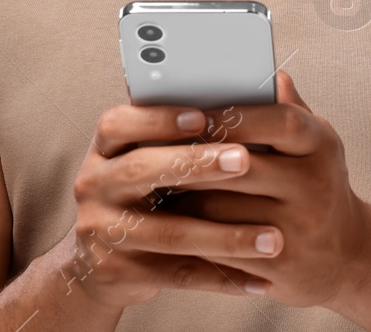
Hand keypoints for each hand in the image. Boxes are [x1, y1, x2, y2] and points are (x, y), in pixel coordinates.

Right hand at [62, 104, 279, 306]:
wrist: (103, 262)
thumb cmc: (149, 192)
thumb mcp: (154, 157)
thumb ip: (191, 130)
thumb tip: (264, 90)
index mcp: (106, 148)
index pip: (119, 123)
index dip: (159, 118)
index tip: (202, 116)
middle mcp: (96, 185)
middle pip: (142, 170)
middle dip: (198, 164)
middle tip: (246, 161)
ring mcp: (102, 231)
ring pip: (170, 232)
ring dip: (227, 236)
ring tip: (273, 238)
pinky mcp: (119, 272)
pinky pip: (179, 274)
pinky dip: (224, 278)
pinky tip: (261, 280)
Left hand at [167, 71, 370, 310]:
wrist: (346, 256)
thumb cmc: (319, 188)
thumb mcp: (313, 145)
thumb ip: (289, 109)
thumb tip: (268, 75)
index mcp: (322, 146)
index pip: (281, 121)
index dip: (236, 117)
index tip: (199, 115)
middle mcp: (315, 185)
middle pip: (240, 166)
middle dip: (194, 160)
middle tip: (155, 150)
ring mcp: (298, 227)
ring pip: (220, 209)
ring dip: (183, 198)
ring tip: (157, 186)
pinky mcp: (278, 264)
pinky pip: (220, 247)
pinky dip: (192, 235)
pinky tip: (175, 223)